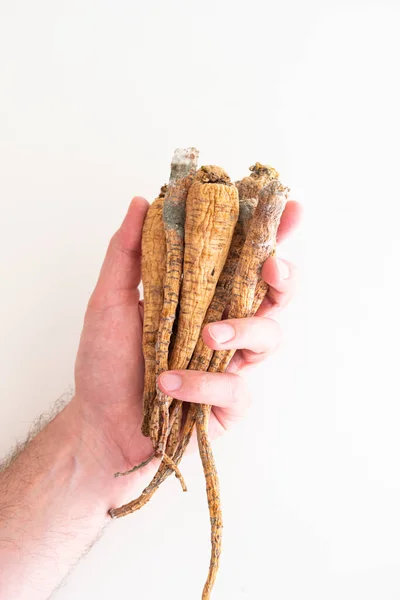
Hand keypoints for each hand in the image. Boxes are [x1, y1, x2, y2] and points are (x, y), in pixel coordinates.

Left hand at [73, 196, 300, 489]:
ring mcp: (231, 363)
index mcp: (202, 295)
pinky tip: (169, 383)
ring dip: (243, 330)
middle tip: (271, 266)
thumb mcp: (109, 301)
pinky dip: (201, 384)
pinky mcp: (228, 401)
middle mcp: (224, 324)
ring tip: (207, 337)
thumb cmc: (106, 361)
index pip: (243, 259)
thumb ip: (125, 254)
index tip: (290, 208)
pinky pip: (235, 388)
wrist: (100, 422)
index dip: (272, 233)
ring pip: (269, 337)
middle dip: (284, 276)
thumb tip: (141, 202)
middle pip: (275, 294)